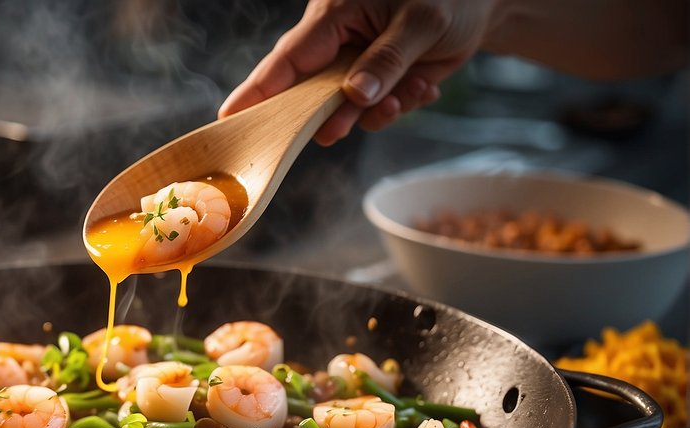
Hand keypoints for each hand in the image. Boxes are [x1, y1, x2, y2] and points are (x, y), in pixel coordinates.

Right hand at [218, 0, 495, 144]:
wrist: (481, 5)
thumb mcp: (424, 23)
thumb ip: (388, 60)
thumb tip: (355, 96)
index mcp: (335, 13)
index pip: (289, 58)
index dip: (258, 90)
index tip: (229, 118)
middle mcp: (336, 40)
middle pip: (309, 89)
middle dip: (329, 114)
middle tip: (335, 132)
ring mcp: (353, 63)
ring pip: (343, 107)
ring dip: (376, 111)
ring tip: (412, 90)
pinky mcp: (373, 81)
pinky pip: (371, 109)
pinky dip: (396, 107)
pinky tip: (423, 85)